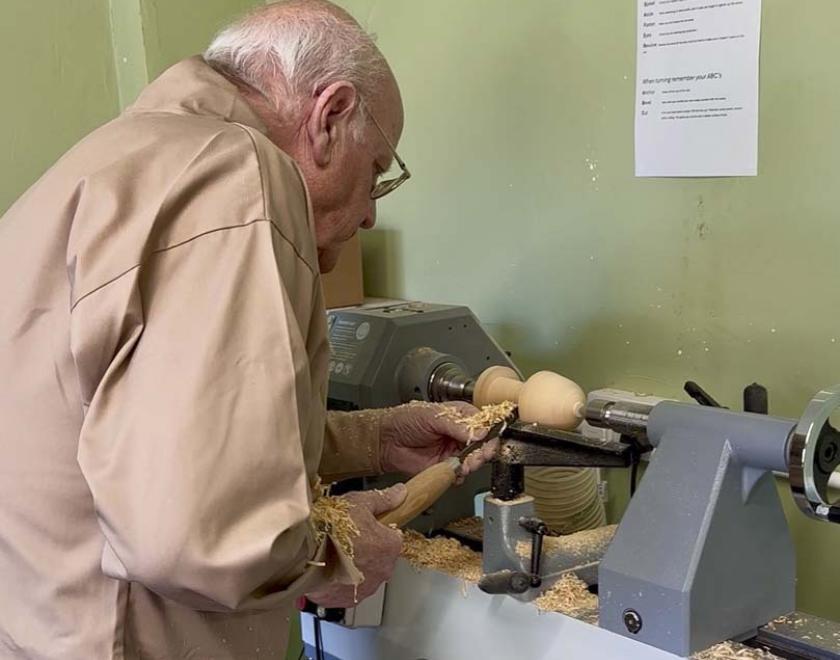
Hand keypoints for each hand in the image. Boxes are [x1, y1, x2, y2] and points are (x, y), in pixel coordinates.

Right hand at [306, 484, 405, 607]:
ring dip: (354, 567)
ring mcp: (365, 588)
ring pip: (365, 575)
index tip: (364, 527)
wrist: (305, 553)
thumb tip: (400, 493)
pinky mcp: (347, 600)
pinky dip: (340, 582)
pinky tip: (328, 569)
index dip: (378, 530)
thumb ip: (383, 500)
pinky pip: (348, 590)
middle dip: (367, 549)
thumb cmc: (332, 528)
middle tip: (347, 538)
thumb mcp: (360, 503)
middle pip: (380, 558)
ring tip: (335, 554)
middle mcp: (382, 571)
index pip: (393, 537)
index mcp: (389, 547)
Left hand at [379, 402, 495, 477]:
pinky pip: (460, 474)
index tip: (489, 439)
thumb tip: (480, 432)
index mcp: (460, 416)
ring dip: (474, 464)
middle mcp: (460, 434)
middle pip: (483, 444)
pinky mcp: (445, 467)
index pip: (483, 423)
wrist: (386, 440)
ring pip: (474, 460)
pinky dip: (460, 475)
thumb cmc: (405, 420)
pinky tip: (455, 471)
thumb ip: (457, 425)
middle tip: (480, 455)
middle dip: (484, 451)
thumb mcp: (432, 416)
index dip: (489, 432)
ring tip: (467, 463)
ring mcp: (454, 451)